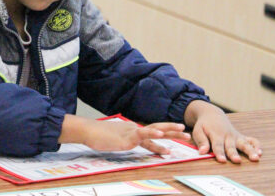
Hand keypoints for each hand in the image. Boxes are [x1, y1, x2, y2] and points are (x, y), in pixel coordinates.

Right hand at [59, 114, 189, 154]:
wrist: (87, 131)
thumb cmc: (98, 136)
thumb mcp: (116, 141)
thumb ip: (126, 142)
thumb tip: (130, 145)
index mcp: (133, 131)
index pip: (153, 133)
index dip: (166, 135)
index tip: (178, 136)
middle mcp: (135, 130)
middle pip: (158, 129)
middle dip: (173, 131)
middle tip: (187, 133)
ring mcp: (131, 133)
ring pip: (154, 129)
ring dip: (168, 129)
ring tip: (181, 130)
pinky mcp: (126, 137)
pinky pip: (142, 134)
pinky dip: (152, 133)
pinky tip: (160, 134)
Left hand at [185, 100, 261, 162]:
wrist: (212, 114)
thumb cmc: (204, 125)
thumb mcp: (198, 131)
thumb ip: (201, 141)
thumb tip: (202, 152)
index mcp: (216, 134)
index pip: (217, 145)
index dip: (219, 153)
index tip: (222, 160)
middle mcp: (227, 136)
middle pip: (231, 146)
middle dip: (234, 154)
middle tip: (237, 161)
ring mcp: (236, 136)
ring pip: (244, 144)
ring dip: (250, 150)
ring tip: (256, 157)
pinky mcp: (241, 137)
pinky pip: (251, 140)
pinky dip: (256, 145)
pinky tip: (260, 152)